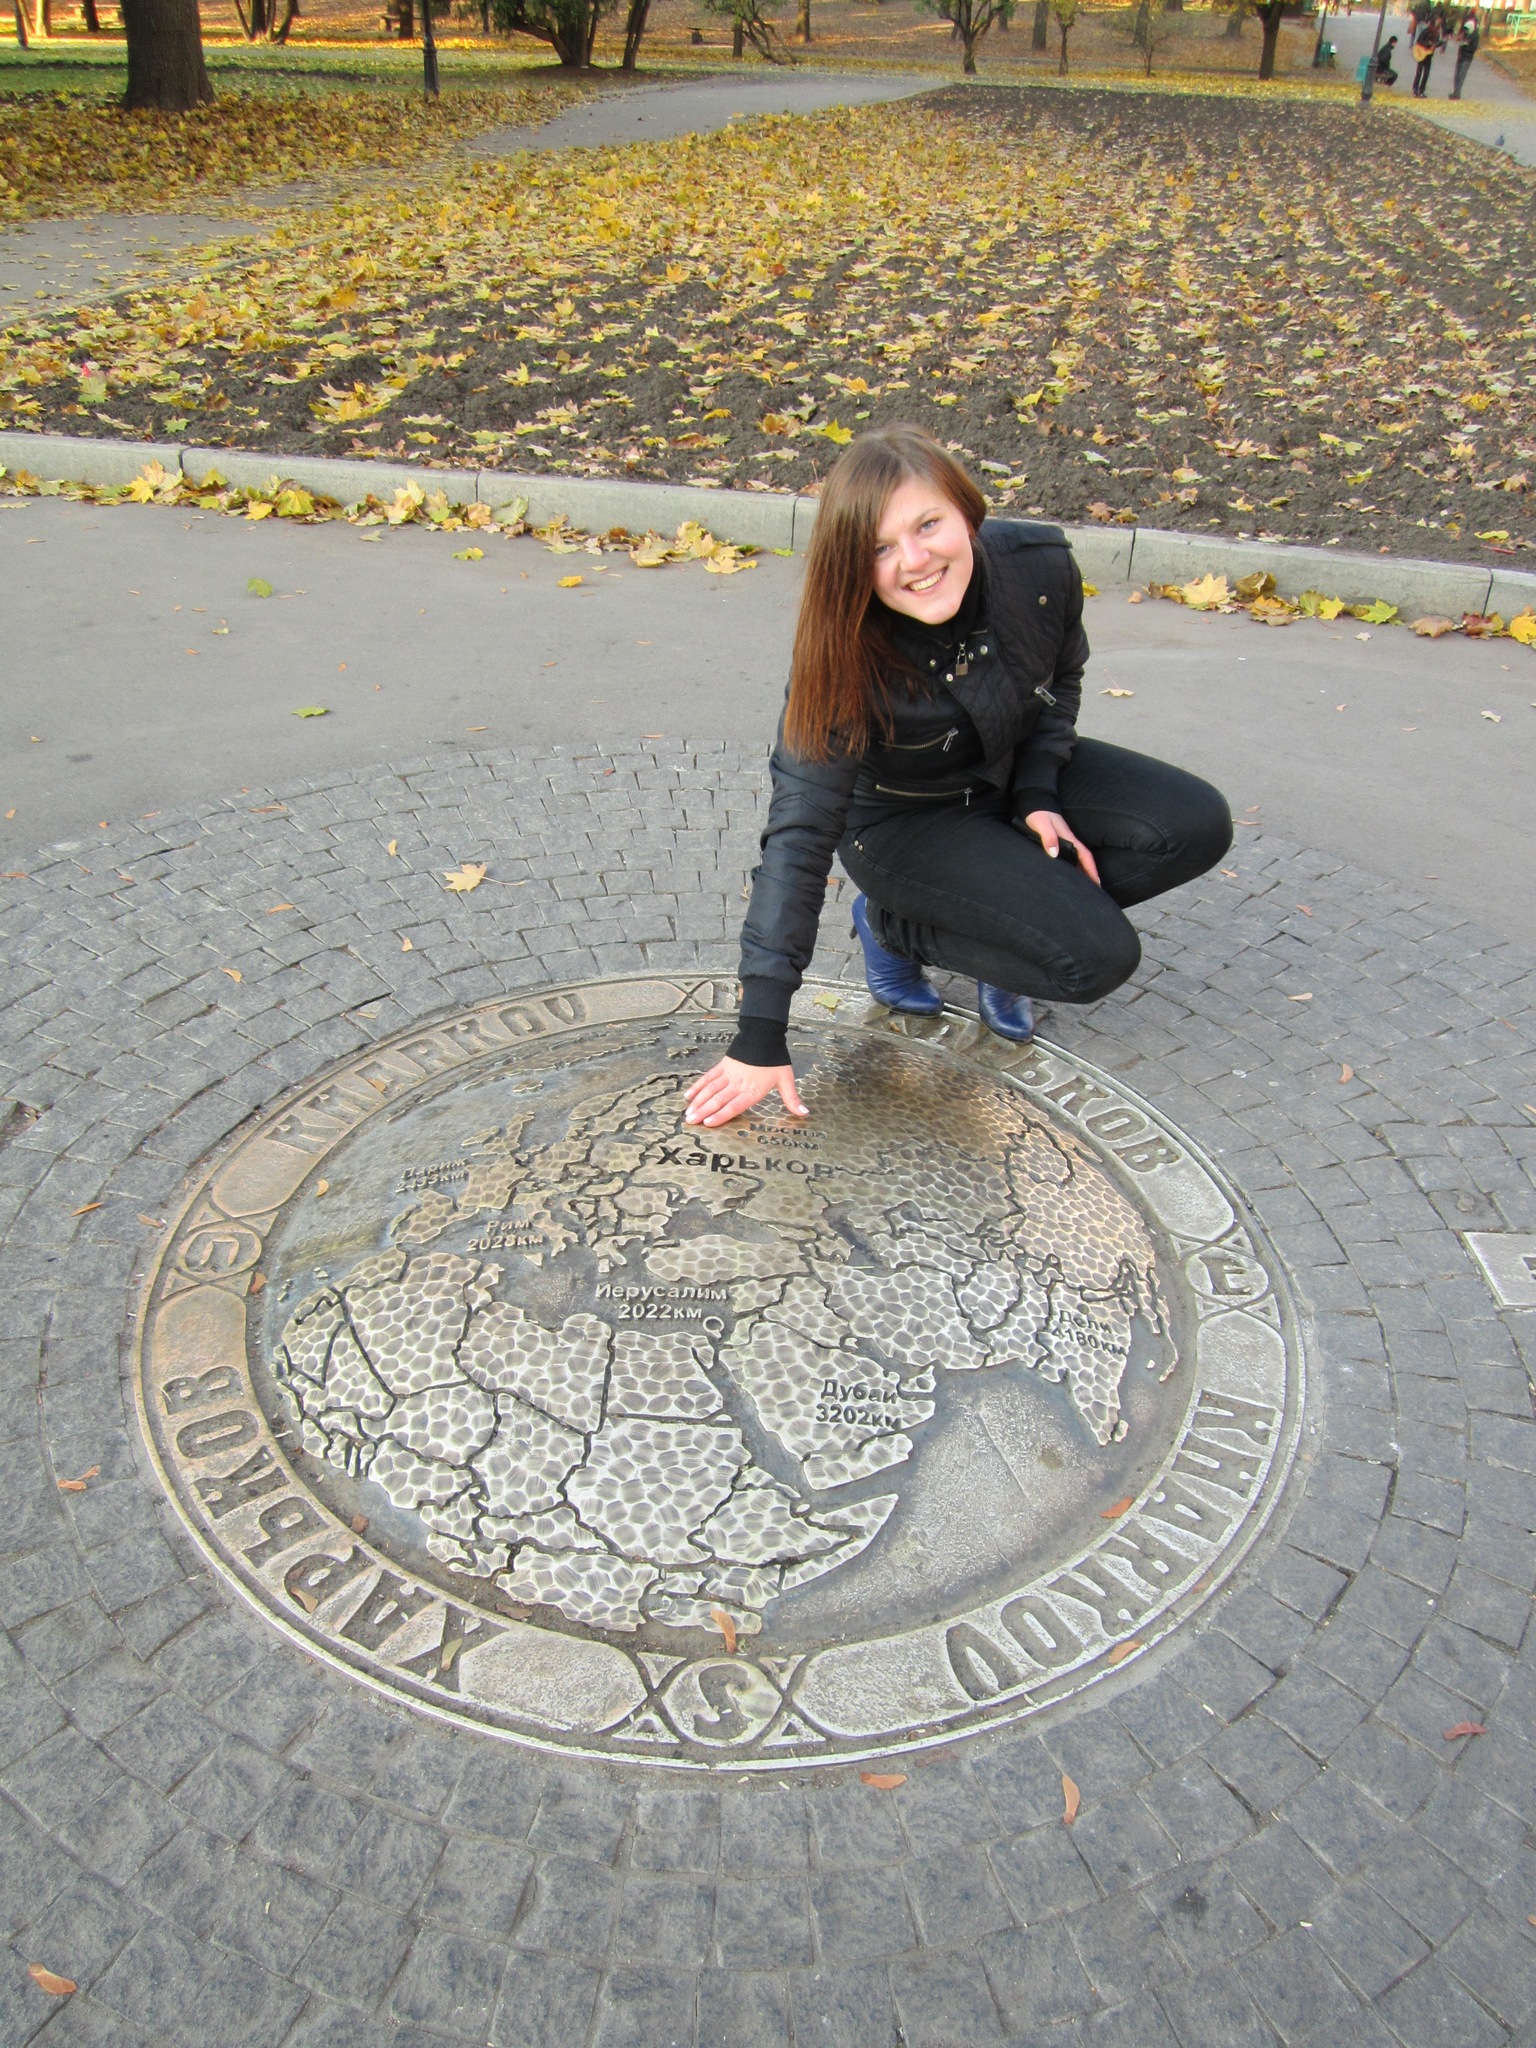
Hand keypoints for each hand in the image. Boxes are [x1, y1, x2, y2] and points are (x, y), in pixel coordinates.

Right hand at [685, 1057, 806, 1128]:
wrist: (765, 1034)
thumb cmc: (776, 1059)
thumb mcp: (786, 1079)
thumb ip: (792, 1099)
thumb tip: (804, 1113)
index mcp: (752, 1090)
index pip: (734, 1105)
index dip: (721, 1115)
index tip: (708, 1123)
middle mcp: (738, 1083)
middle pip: (718, 1099)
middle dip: (703, 1112)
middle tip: (690, 1122)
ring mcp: (729, 1074)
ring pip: (710, 1089)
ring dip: (698, 1102)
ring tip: (687, 1113)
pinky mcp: (723, 1066)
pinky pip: (708, 1078)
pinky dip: (698, 1087)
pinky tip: (689, 1096)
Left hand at [1024, 809, 1101, 886]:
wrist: (1035, 802)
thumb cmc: (1038, 813)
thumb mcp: (1042, 825)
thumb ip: (1048, 837)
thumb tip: (1055, 854)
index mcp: (1068, 837)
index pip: (1084, 854)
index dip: (1091, 868)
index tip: (1096, 881)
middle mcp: (1069, 839)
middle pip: (1084, 858)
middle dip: (1090, 872)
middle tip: (1094, 889)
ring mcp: (1065, 839)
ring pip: (1077, 857)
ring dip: (1082, 869)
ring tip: (1085, 884)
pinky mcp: (1059, 840)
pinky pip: (1070, 855)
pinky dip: (1074, 864)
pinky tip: (1070, 872)